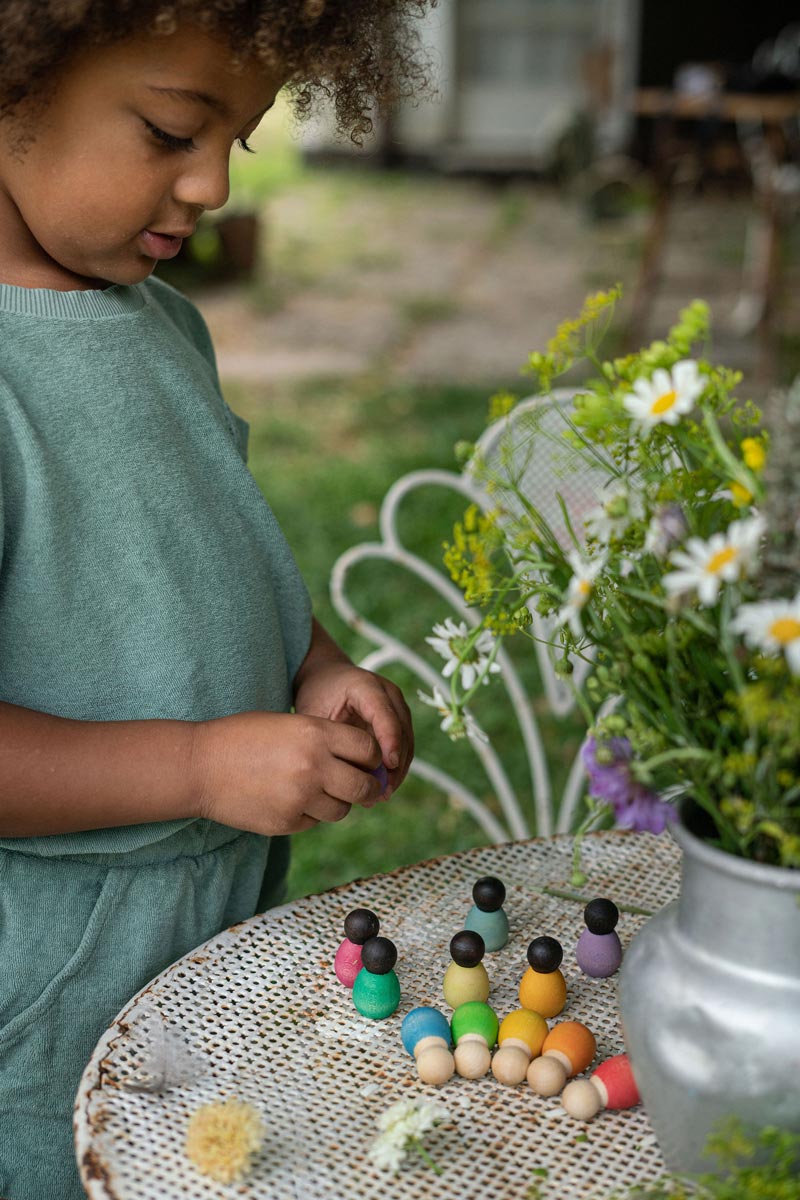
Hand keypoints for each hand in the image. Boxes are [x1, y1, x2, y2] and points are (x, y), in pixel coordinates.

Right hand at [193, 710, 385, 834]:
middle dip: (367, 787)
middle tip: (363, 786)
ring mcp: (301, 798)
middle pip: (365, 786)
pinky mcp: (287, 823)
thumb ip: (327, 740)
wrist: (200, 765)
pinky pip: (315, 822)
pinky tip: (289, 800)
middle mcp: (314, 766)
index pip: (369, 749)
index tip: (367, 761)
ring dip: (337, 802)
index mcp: (317, 734)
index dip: (372, 757)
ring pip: (342, 810)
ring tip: (317, 791)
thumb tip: (366, 762)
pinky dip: (309, 814)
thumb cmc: (244, 737)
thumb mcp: (290, 723)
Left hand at [293, 655, 413, 799]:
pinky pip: (403, 746)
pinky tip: (383, 787)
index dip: (390, 740)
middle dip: (396, 763)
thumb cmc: (318, 696)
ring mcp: (397, 705)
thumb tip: (347, 776)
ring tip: (382, 794)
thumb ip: (331, 741)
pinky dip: (395, 767)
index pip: (384, 713)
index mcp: (365, 685)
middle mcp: (388, 692)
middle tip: (383, 791)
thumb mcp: (316, 714)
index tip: (389, 766)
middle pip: (402, 730)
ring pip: (407, 741)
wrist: (327, 678)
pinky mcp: (399, 719)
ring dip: (398, 769)